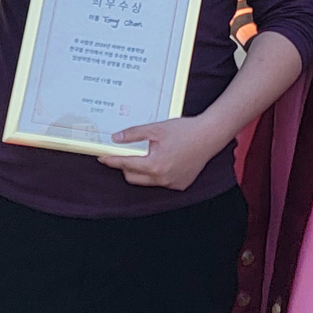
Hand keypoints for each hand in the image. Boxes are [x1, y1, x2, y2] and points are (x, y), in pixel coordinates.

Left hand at [99, 116, 229, 189]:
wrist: (210, 135)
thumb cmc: (184, 130)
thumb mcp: (156, 128)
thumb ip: (133, 134)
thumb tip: (116, 139)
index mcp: (154, 165)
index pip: (125, 164)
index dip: (111, 160)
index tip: (102, 157)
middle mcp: (162, 178)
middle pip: (133, 177)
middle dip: (125, 166)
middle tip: (125, 153)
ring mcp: (172, 183)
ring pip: (147, 181)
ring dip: (141, 170)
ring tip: (147, 154)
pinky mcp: (181, 184)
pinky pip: (161, 182)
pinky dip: (157, 173)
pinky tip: (164, 159)